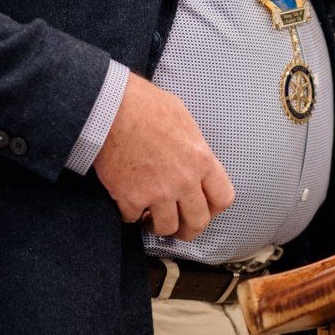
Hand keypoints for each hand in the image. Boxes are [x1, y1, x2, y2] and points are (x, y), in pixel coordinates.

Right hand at [94, 74, 234, 239]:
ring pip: (166, 228)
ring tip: (149, 218)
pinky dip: (129, 214)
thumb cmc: (145, 104)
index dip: (214, 208)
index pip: (223, 198)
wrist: (111, 107)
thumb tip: (192, 154)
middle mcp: (184, 181)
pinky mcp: (130, 198)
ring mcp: (158, 192)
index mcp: (201, 160)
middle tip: (178, 226)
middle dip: (188, 229)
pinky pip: (132, 219)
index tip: (204, 209)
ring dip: (157, 226)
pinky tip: (126, 204)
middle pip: (198, 222)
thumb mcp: (182, 118)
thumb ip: (192, 144)